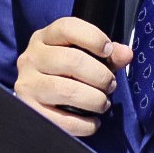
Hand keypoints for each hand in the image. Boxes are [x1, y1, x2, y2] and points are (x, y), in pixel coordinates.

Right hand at [13, 17, 132, 136]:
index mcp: (44, 38)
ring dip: (95, 99)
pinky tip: (92, 122)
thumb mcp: (84, 57)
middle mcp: (31, 58)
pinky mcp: (30, 111)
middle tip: (111, 85)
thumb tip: (126, 53)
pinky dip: (84, 124)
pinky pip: (62, 120)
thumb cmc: (65, 73)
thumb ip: (108, 55)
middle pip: (72, 60)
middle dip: (100, 75)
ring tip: (103, 103)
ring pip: (68, 91)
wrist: (37, 100)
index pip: (68, 27)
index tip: (108, 51)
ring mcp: (27, 84)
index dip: (93, 38)